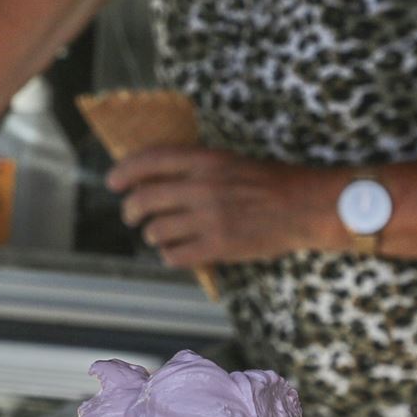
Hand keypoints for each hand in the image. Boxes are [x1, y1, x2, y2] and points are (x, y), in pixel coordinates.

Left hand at [109, 147, 331, 266]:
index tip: (112, 182)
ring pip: (155, 230)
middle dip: (130, 211)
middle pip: (143, 200)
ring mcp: (209, 218)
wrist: (304, 206)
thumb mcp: (228, 161)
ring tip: (160, 234)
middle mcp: (202, 187)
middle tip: (131, 216)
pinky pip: (174, 255)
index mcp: (205, 160)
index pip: (149, 161)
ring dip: (152, 234)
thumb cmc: (268, 182)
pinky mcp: (218, 246)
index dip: (124, 172)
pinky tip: (176, 251)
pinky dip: (169, 255)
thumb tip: (151, 177)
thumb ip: (193, 167)